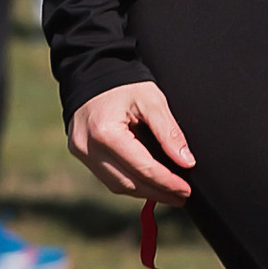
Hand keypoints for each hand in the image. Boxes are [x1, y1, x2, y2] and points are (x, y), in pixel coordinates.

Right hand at [68, 79, 196, 203]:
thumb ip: (169, 131)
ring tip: (169, 193)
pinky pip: (108, 176)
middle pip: (128, 183)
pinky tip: (149, 183)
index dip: (166, 182)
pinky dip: (130, 182)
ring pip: (117, 185)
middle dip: (158, 193)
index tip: (186, 190)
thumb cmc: (125, 83)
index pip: (142, 167)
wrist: (94, 72)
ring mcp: (81, 152)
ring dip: (144, 192)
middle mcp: (88, 147)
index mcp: (105, 132)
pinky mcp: (81, 153)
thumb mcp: (152, 100)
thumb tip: (186, 162)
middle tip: (182, 197)